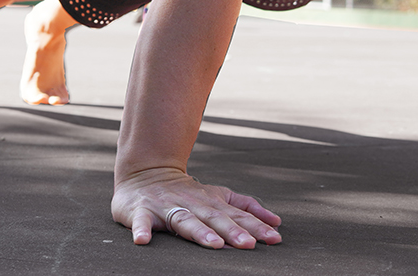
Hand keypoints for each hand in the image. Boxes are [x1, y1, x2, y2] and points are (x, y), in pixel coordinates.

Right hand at [111, 167, 282, 248]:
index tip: (274, 238)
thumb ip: (246, 207)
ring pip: (185, 220)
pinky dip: (142, 230)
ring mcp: (167, 207)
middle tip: (249, 244)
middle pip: (215, 218)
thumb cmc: (188, 192)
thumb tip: (276, 222)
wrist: (145, 174)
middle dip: (233, 231)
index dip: (256, 226)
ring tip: (214, 245)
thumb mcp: (220, 196)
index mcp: (212, 202)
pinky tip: (143, 241)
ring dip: (200, 232)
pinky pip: (141, 221)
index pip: (237, 216)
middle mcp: (193, 204)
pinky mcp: (141, 211)